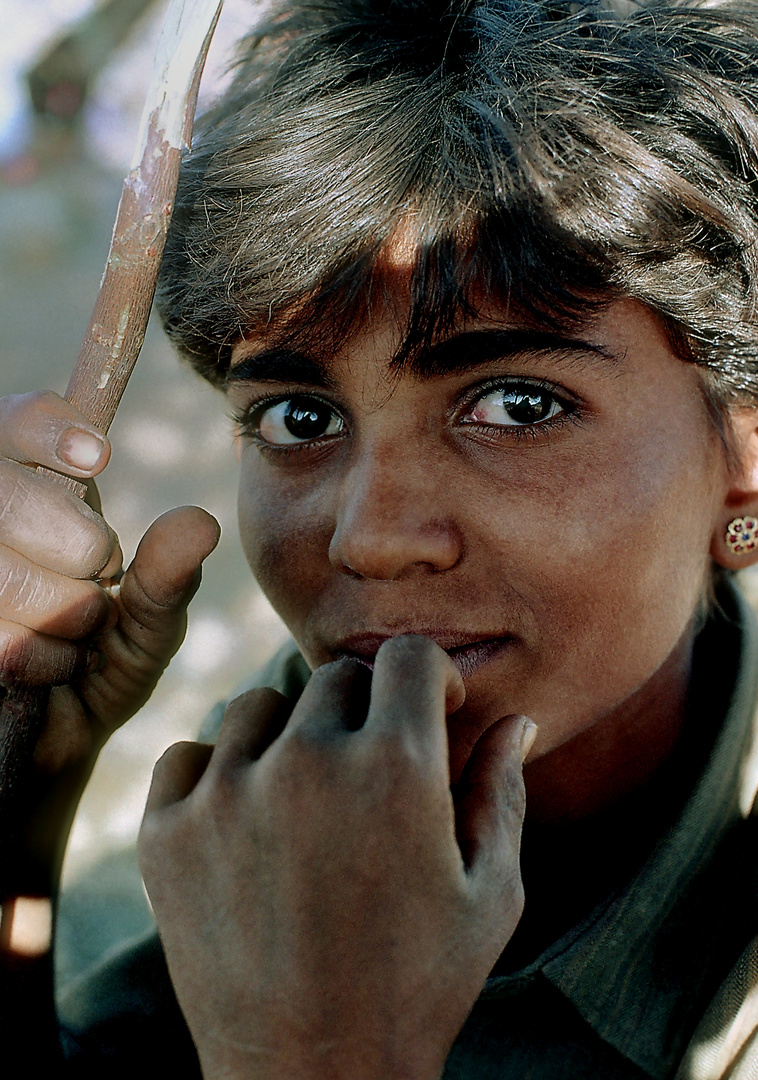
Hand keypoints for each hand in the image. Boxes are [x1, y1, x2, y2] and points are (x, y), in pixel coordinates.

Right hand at [0, 391, 219, 777]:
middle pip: (6, 491)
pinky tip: (42, 671)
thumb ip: (169, 577)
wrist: (49, 749)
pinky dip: (29, 654)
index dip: (49, 430)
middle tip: (96, 582)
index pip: (17, 422)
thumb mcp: (148, 627)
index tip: (98, 458)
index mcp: (33, 494)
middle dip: (71, 543)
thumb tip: (199, 522)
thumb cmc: (99, 670)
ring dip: (55, 610)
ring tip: (75, 638)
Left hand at [139, 636, 529, 1079]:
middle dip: (364, 712)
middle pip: (335, 679)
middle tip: (370, 772)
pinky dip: (218, 771)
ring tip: (308, 797)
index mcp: (396, 768)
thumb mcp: (490, 893)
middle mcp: (307, 762)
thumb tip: (518, 721)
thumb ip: (503, 792)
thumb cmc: (418, 987)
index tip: (428, 708)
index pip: (404, 656)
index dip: (425, 676)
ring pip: (260, 706)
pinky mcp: (167, 831)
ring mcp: (228, 794)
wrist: (312, 1079)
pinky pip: (191, 753)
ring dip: (289, 735)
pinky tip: (247, 818)